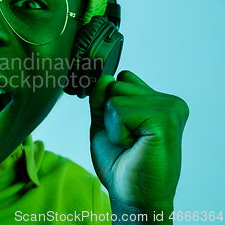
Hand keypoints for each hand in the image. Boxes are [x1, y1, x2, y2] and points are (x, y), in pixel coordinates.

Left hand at [89, 71, 188, 213]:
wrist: (132, 194)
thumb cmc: (120, 162)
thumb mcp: (104, 122)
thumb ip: (102, 97)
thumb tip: (104, 78)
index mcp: (158, 100)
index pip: (119, 78)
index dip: (109, 104)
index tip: (122, 130)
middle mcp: (169, 101)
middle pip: (115, 83)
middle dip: (109, 115)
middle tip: (126, 140)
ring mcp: (170, 108)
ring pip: (115, 96)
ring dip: (113, 125)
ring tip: (130, 144)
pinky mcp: (165, 119)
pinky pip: (118, 110)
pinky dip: (117, 132)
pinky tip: (133, 146)